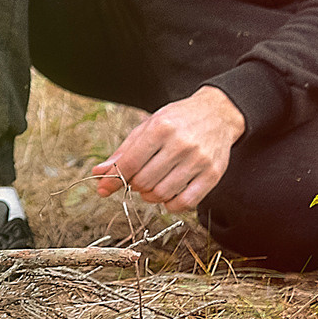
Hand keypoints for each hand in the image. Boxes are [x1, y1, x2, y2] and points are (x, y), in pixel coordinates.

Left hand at [90, 86, 246, 213]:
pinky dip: (171, 205)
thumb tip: (99, 174)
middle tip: (136, 179)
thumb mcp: (148, 126)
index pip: (130, 163)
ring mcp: (199, 160)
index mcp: (161, 128)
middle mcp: (181, 144)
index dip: (113, 179)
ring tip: (151, 186)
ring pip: (163, 194)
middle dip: (134, 185)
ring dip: (150, 196)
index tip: (104, 187)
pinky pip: (186, 202)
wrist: (218, 113)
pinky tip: (168, 196)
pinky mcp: (213, 174)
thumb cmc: (179, 120)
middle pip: (144, 181)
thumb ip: (124, 151)